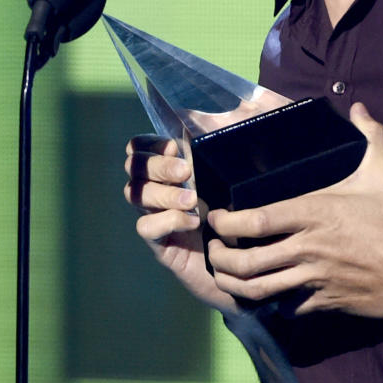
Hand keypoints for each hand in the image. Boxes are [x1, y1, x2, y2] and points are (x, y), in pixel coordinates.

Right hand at [124, 134, 241, 314]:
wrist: (248, 264)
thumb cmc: (243, 217)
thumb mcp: (236, 180)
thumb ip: (225, 155)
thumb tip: (229, 117)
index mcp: (172, 169)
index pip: (141, 147)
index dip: (150, 144)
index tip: (176, 146)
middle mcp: (159, 189)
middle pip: (134, 167)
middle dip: (158, 165)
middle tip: (186, 171)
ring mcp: (156, 216)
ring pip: (135, 193)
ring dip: (164, 192)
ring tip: (193, 199)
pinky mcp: (159, 243)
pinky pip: (145, 226)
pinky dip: (168, 220)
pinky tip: (193, 222)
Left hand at [206, 104, 382, 316]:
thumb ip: (370, 136)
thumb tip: (360, 107)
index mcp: (315, 213)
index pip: (254, 220)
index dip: (226, 222)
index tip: (217, 218)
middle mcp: (308, 248)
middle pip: (246, 261)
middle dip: (220, 259)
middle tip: (214, 252)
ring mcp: (315, 278)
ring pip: (259, 290)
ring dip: (235, 285)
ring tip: (227, 276)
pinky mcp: (326, 302)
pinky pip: (287, 308)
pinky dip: (273, 304)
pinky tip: (270, 297)